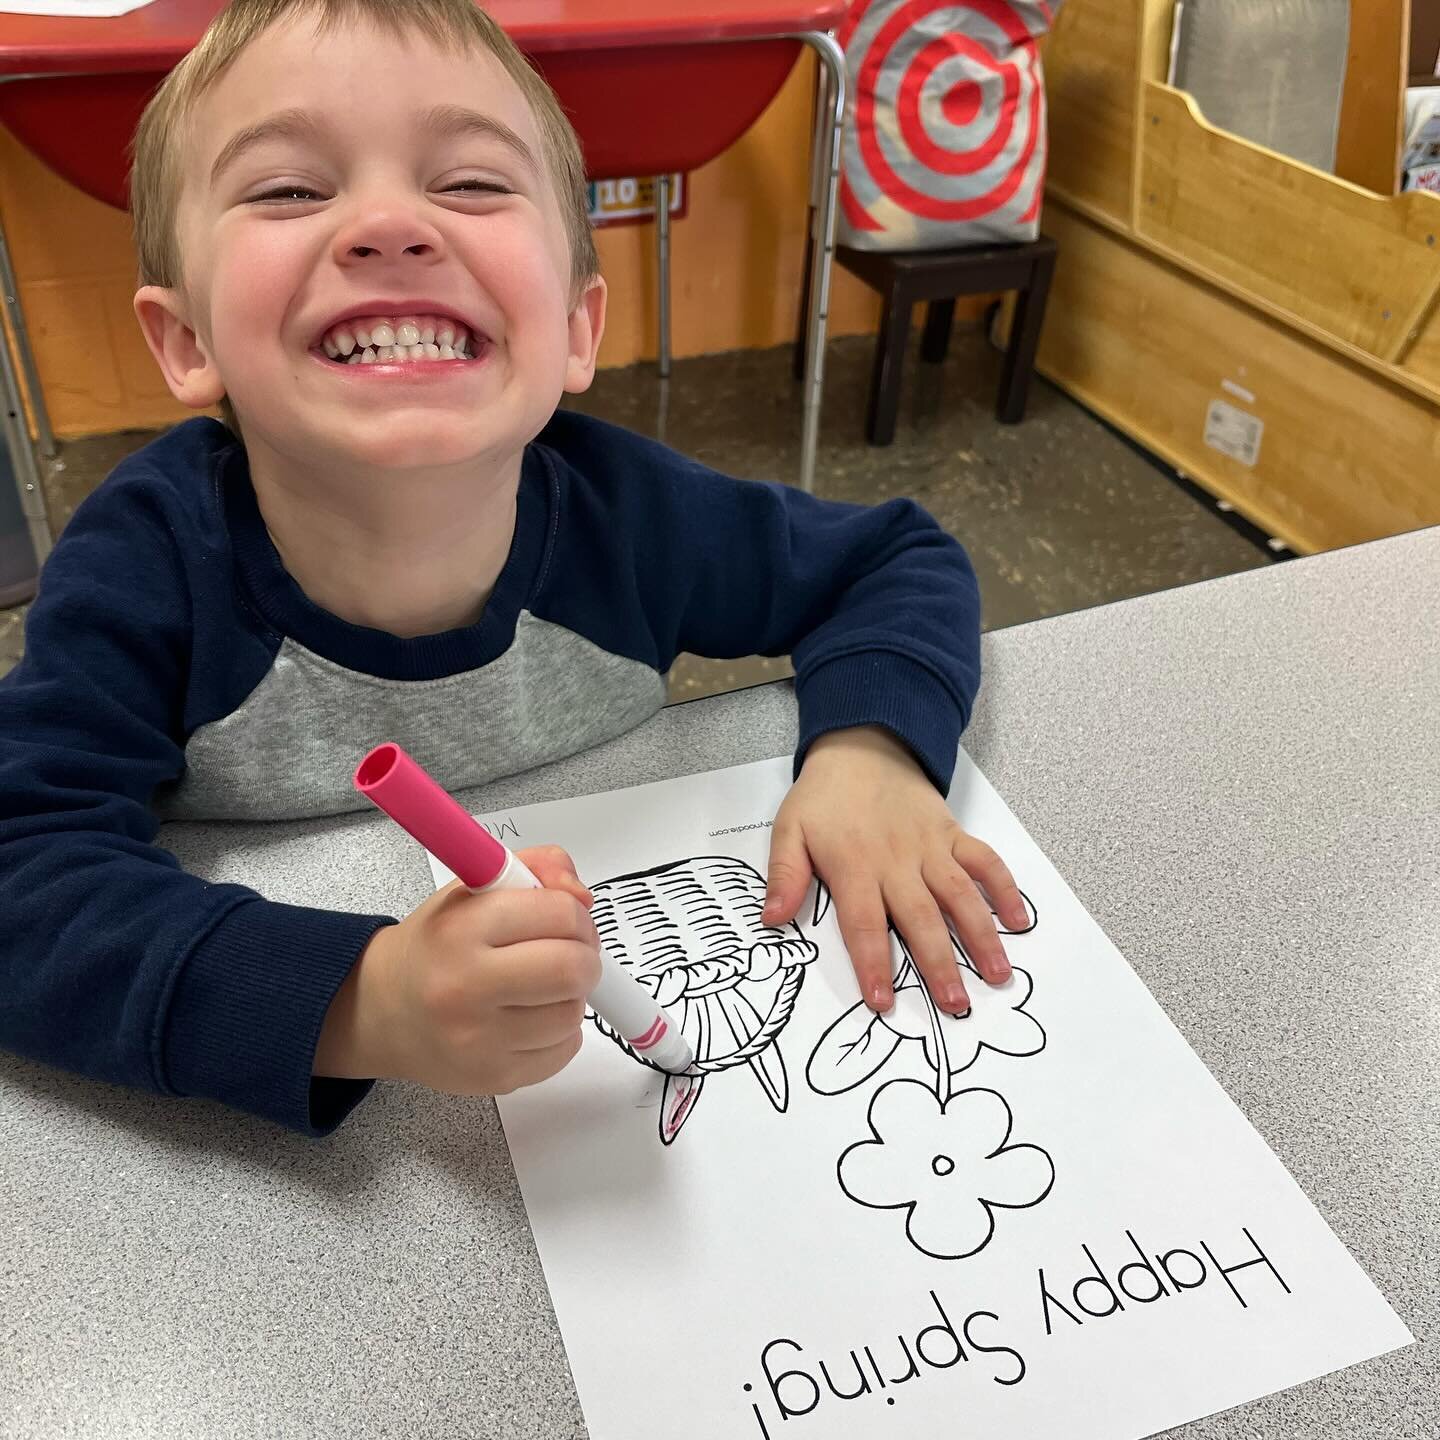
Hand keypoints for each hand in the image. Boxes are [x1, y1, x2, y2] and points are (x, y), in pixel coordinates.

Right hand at [315, 846, 600, 1093]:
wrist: (383, 1011)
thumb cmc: (435, 945)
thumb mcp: (474, 887)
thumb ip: (538, 867)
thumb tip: (582, 898)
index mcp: (461, 930)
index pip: (559, 914)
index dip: (576, 913)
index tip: (567, 918)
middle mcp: (466, 988)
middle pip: (572, 969)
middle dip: (585, 955)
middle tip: (570, 952)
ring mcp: (480, 1041)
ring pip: (573, 1013)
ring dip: (572, 994)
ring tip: (542, 984)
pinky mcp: (495, 1078)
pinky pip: (564, 1051)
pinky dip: (561, 1031)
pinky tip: (532, 1016)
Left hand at [762, 727, 1028, 1015]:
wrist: (863, 745)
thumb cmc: (824, 797)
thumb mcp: (789, 830)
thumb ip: (784, 876)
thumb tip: (772, 919)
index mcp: (854, 865)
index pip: (864, 924)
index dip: (874, 964)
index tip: (883, 1002)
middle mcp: (897, 861)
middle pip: (921, 918)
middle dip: (939, 965)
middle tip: (956, 1005)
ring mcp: (931, 848)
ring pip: (960, 896)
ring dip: (981, 936)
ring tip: (998, 975)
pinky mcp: (953, 834)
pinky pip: (985, 861)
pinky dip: (1004, 889)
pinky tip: (1019, 920)